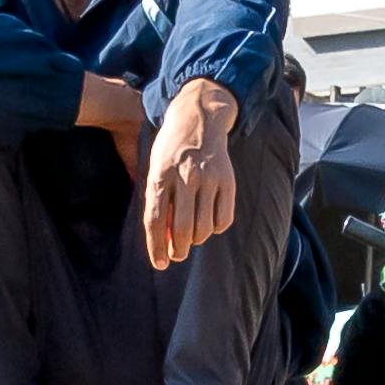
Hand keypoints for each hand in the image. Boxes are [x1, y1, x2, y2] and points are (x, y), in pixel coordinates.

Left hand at [142, 76, 243, 270]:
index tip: (160, 264)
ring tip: (191, 236)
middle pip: (183, 228)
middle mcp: (186, 176)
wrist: (199, 120)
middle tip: (177, 254)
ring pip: (204, 228)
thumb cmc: (172, 151)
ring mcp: (209, 178)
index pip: (156, 219)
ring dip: (196, 240)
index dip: (156, 247)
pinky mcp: (228, 181)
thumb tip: (164, 242)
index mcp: (161, 174)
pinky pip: (223, 220)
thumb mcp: (157, 170)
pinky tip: (208, 222)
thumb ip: (158, 203)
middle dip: (179, 250)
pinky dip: (215, 228)